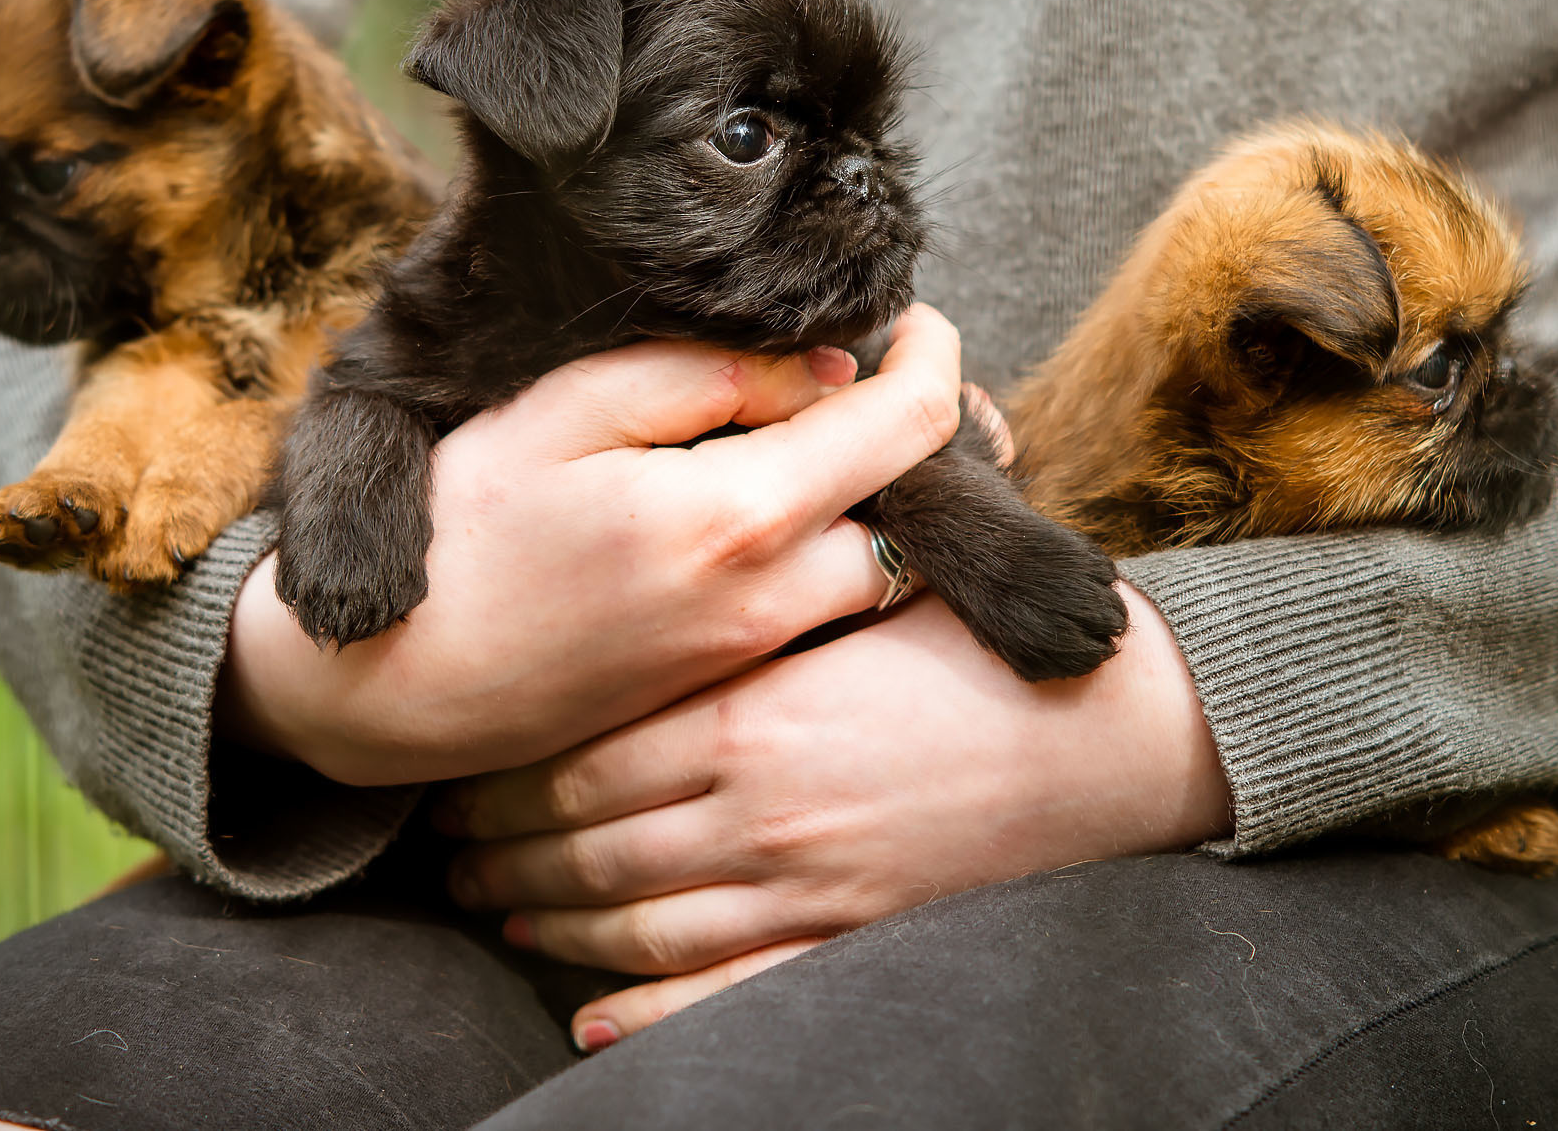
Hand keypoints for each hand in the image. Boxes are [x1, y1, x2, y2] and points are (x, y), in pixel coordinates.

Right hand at [218, 307, 963, 785]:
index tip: (914, 320)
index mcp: (737, 520)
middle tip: (869, 386)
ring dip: (878, 508)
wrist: (386, 689)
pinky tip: (776, 517)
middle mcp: (770, 603)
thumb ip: (701, 374)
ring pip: (883, 575)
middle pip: (918, 515)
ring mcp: (754, 659)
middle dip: (914, 443)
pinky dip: (833, 559)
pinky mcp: (729, 691)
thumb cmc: (458, 535)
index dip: (931, 354)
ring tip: (821, 447)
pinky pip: (827, 618)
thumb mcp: (561, 413)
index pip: (908, 428)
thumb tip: (821, 368)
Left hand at [435, 579, 1231, 1045]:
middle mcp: (758, 812)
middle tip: (447, 850)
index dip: (507, 774)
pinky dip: (643, 1008)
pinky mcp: (849, 936)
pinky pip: (720, 989)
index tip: (462, 768)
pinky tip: (589, 1013)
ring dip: (551, 925)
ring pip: (634, 925)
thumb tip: (691, 545)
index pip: (584, 757)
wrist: (1110, 737)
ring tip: (498, 912)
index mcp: (752, 714)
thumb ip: (764, 588)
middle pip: (587, 847)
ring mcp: (802, 889)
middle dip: (503, 852)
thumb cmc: (986, 647)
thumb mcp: (862, 595)